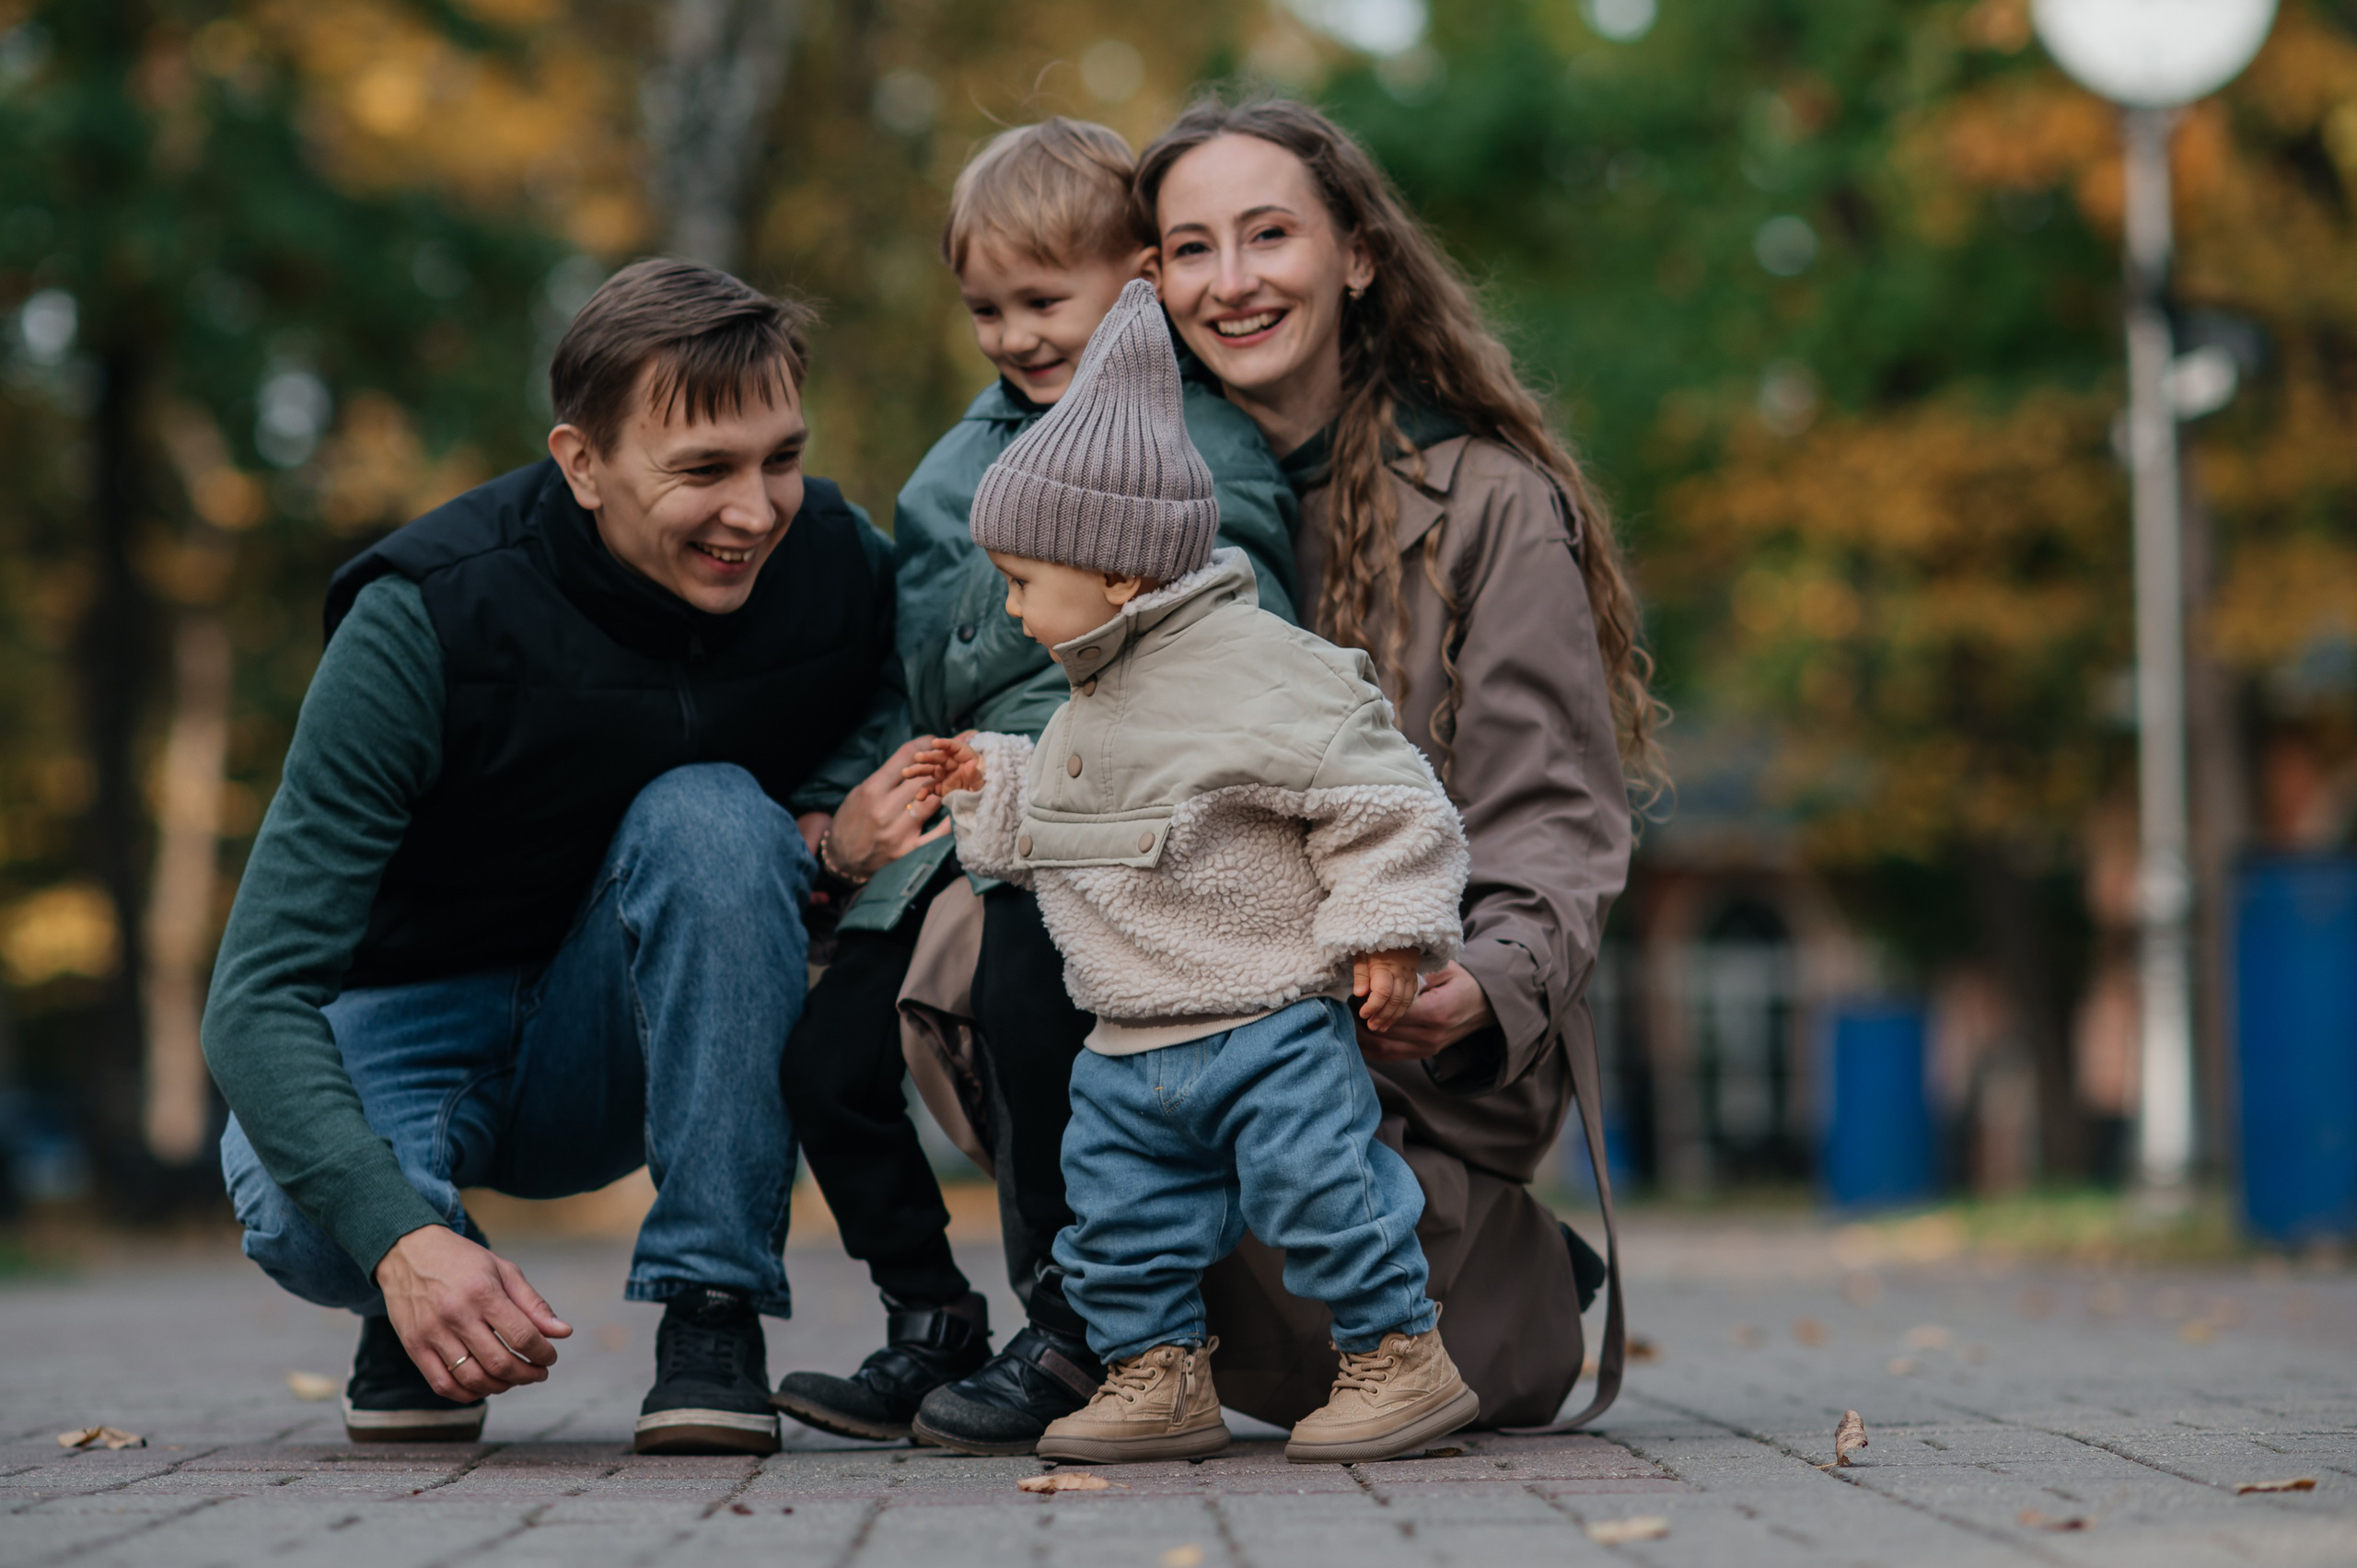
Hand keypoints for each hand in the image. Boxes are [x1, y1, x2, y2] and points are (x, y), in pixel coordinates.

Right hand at [374, 1225, 571, 1400]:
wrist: (407, 1251)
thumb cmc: (462, 1260)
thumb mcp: (503, 1270)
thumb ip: (533, 1304)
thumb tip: (563, 1333)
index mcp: (483, 1292)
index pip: (522, 1336)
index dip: (543, 1353)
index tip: (550, 1357)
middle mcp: (456, 1315)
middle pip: (499, 1363)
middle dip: (527, 1375)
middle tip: (537, 1373)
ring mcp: (432, 1334)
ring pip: (473, 1379)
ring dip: (501, 1387)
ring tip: (513, 1379)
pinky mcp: (414, 1347)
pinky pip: (443, 1384)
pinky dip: (468, 1393)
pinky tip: (484, 1385)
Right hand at [824, 738, 954, 879]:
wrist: (843, 860)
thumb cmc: (852, 821)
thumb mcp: (861, 792)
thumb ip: (887, 776)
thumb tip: (917, 755)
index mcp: (872, 790)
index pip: (905, 757)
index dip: (925, 744)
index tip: (936, 740)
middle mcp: (885, 809)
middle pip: (923, 776)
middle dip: (943, 760)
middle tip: (959, 750)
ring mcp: (899, 832)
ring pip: (933, 800)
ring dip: (950, 785)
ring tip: (963, 773)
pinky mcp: (909, 851)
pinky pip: (938, 834)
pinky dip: (952, 820)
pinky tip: (963, 806)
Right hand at [905, 734, 986, 802]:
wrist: (985, 802)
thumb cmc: (987, 787)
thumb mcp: (984, 783)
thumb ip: (976, 775)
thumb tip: (969, 764)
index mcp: (966, 757)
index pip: (955, 747)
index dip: (945, 744)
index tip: (935, 743)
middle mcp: (953, 764)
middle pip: (939, 758)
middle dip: (928, 757)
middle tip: (917, 757)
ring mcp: (945, 776)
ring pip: (929, 770)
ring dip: (918, 771)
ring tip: (906, 773)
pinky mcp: (941, 788)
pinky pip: (930, 788)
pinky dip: (924, 792)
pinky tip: (919, 797)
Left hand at [1353, 949, 1421, 1032]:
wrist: (1398, 929)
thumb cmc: (1374, 941)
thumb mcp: (1362, 952)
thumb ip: (1361, 973)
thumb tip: (1360, 994)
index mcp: (1385, 966)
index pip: (1382, 992)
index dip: (1373, 1006)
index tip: (1363, 1014)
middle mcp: (1401, 972)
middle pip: (1395, 1000)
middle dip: (1382, 1016)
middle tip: (1371, 1026)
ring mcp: (1410, 975)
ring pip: (1405, 1001)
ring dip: (1393, 1017)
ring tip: (1380, 1027)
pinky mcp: (1414, 977)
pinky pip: (1410, 997)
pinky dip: (1402, 1010)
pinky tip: (1393, 1017)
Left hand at [1357, 962, 1496, 1061]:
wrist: (1484, 1005)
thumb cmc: (1461, 982)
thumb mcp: (1444, 970)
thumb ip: (1417, 974)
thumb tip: (1385, 974)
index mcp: (1436, 1013)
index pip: (1392, 1013)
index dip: (1370, 1004)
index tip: (1355, 993)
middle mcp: (1430, 1037)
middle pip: (1383, 1032)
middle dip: (1359, 1019)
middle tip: (1343, 1005)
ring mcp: (1426, 1049)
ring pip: (1381, 1048)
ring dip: (1359, 1036)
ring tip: (1345, 1019)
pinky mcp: (1421, 1054)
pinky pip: (1388, 1055)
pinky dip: (1369, 1047)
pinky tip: (1354, 1035)